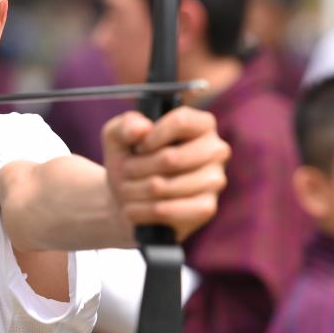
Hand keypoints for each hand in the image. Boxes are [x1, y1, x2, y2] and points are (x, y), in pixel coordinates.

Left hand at [102, 106, 229, 239]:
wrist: (129, 201)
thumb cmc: (129, 161)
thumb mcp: (117, 136)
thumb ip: (125, 125)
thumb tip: (142, 129)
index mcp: (201, 124)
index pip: (181, 121)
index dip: (153, 136)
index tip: (137, 147)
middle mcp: (216, 149)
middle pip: (170, 158)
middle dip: (136, 167)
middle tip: (126, 171)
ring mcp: (215, 180)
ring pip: (163, 186)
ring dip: (134, 190)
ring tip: (126, 189)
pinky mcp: (206, 208)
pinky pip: (167, 210)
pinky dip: (141, 211)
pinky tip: (132, 209)